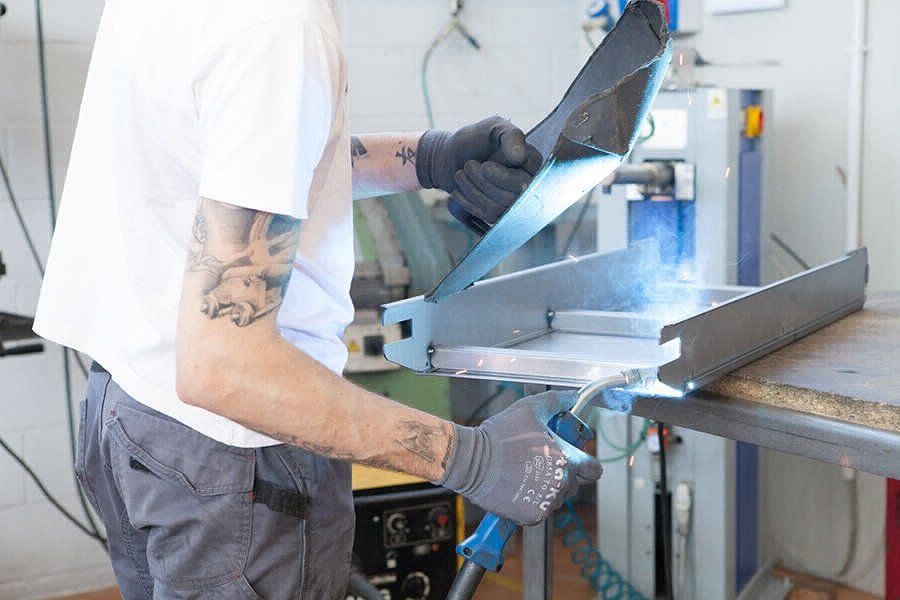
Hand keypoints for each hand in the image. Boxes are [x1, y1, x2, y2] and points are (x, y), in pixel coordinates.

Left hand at [416, 116, 542, 232]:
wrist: (452, 156)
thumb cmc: (476, 138)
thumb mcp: (493, 128)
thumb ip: (510, 135)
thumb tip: (520, 158)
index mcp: (533, 162)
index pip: (526, 182)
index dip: (503, 178)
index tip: (484, 166)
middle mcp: (529, 184)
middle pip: (512, 199)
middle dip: (484, 184)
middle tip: (468, 166)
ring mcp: (514, 201)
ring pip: (498, 209)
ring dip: (473, 191)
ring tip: (461, 174)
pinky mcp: (499, 214)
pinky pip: (488, 217)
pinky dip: (469, 203)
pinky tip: (459, 190)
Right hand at [434, 391, 602, 526]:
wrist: (471, 460)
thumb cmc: (500, 434)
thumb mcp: (529, 409)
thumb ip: (556, 401)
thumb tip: (573, 396)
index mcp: (567, 460)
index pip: (593, 470)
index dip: (585, 464)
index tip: (573, 459)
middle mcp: (561, 485)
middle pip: (573, 484)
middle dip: (561, 475)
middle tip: (539, 462)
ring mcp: (546, 503)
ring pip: (556, 498)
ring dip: (546, 489)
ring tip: (524, 474)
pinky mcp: (531, 516)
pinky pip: (539, 510)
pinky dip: (531, 501)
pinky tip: (516, 486)